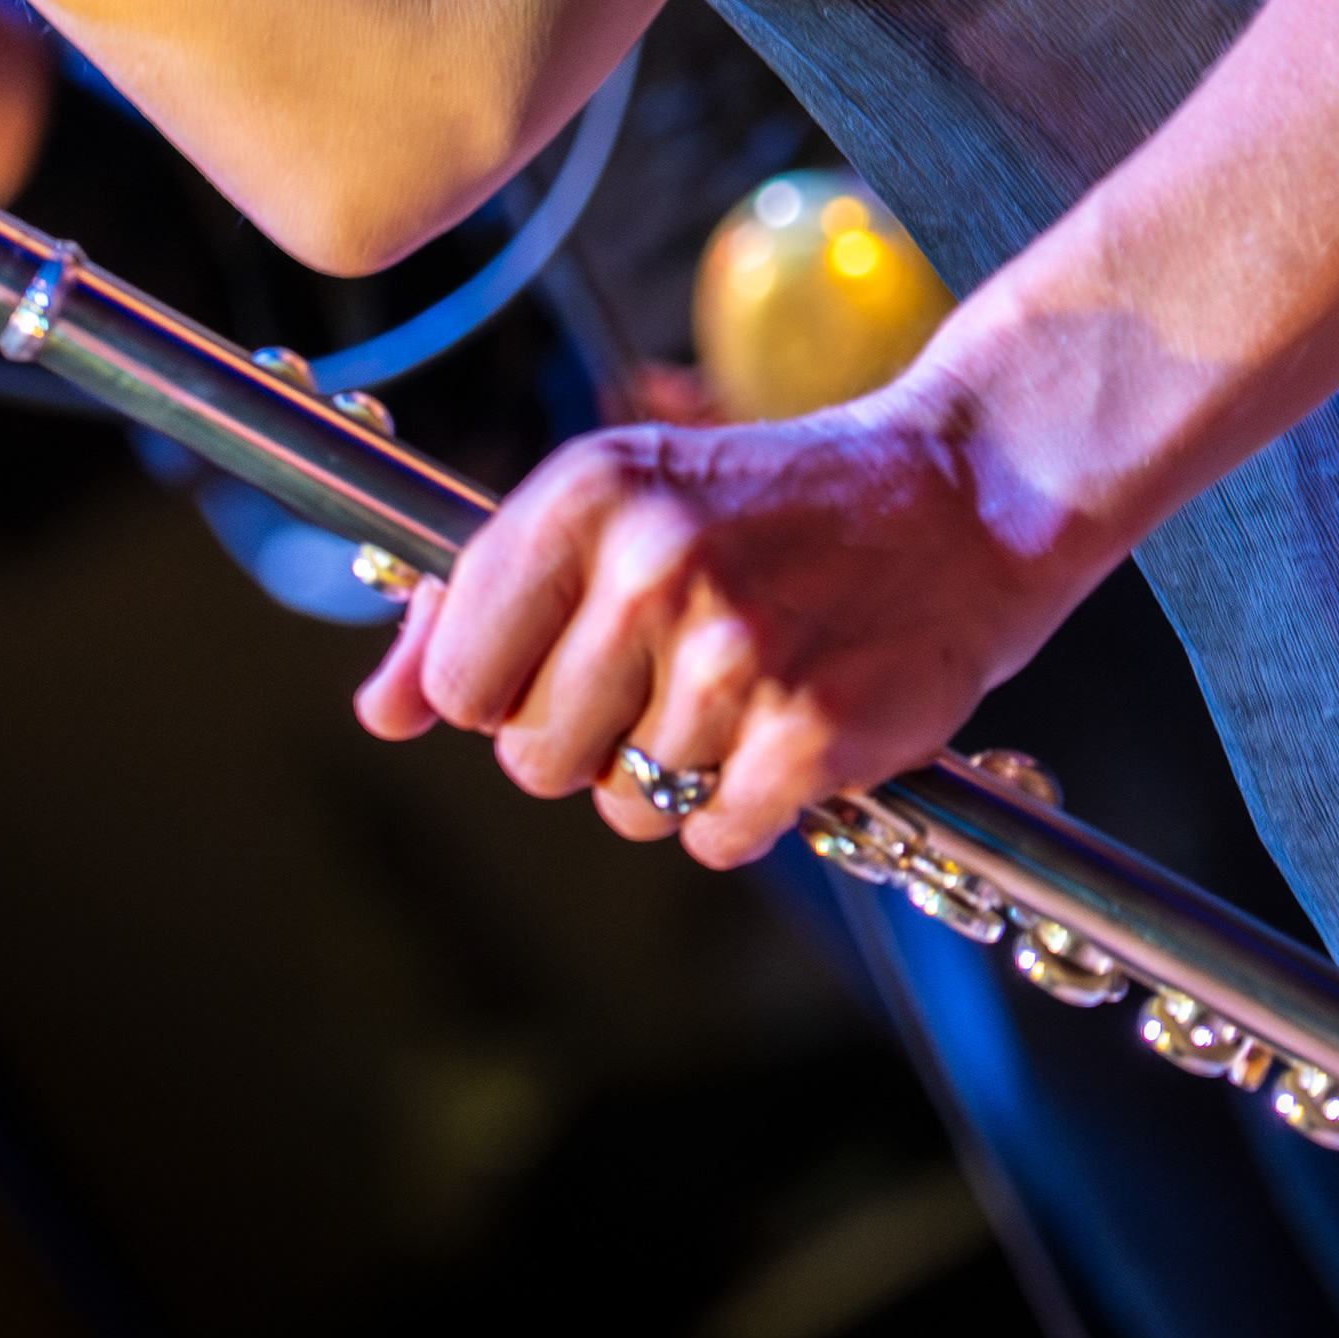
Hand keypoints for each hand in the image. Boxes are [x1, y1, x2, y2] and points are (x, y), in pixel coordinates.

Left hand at [351, 395, 1115, 865]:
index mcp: (584, 496)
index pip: (459, 685)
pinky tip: (786, 732)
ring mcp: (734, 652)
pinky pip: (713, 841)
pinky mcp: (809, 731)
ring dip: (678, 775)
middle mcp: (650, 566)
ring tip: (743, 689)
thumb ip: (476, 604)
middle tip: (673, 674)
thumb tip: (379, 714)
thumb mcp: (611, 507)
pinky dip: (744, 811)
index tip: (572, 660)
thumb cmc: (764, 507)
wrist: (959, 496)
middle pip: (533, 761)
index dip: (508, 694)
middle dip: (592, 743)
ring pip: (624, 812)